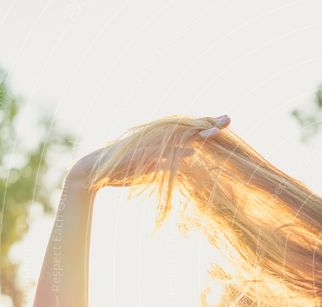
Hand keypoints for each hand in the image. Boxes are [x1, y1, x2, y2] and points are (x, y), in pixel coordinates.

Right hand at [66, 114, 230, 189]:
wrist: (93, 173)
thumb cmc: (124, 170)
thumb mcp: (154, 167)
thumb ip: (173, 159)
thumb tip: (191, 154)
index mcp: (160, 141)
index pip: (188, 130)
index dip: (206, 124)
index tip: (226, 122)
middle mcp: (155, 139)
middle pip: (186, 128)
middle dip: (207, 122)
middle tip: (229, 118)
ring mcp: (147, 145)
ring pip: (176, 137)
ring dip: (195, 134)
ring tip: (216, 132)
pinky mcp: (139, 154)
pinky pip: (160, 153)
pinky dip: (174, 153)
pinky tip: (190, 151)